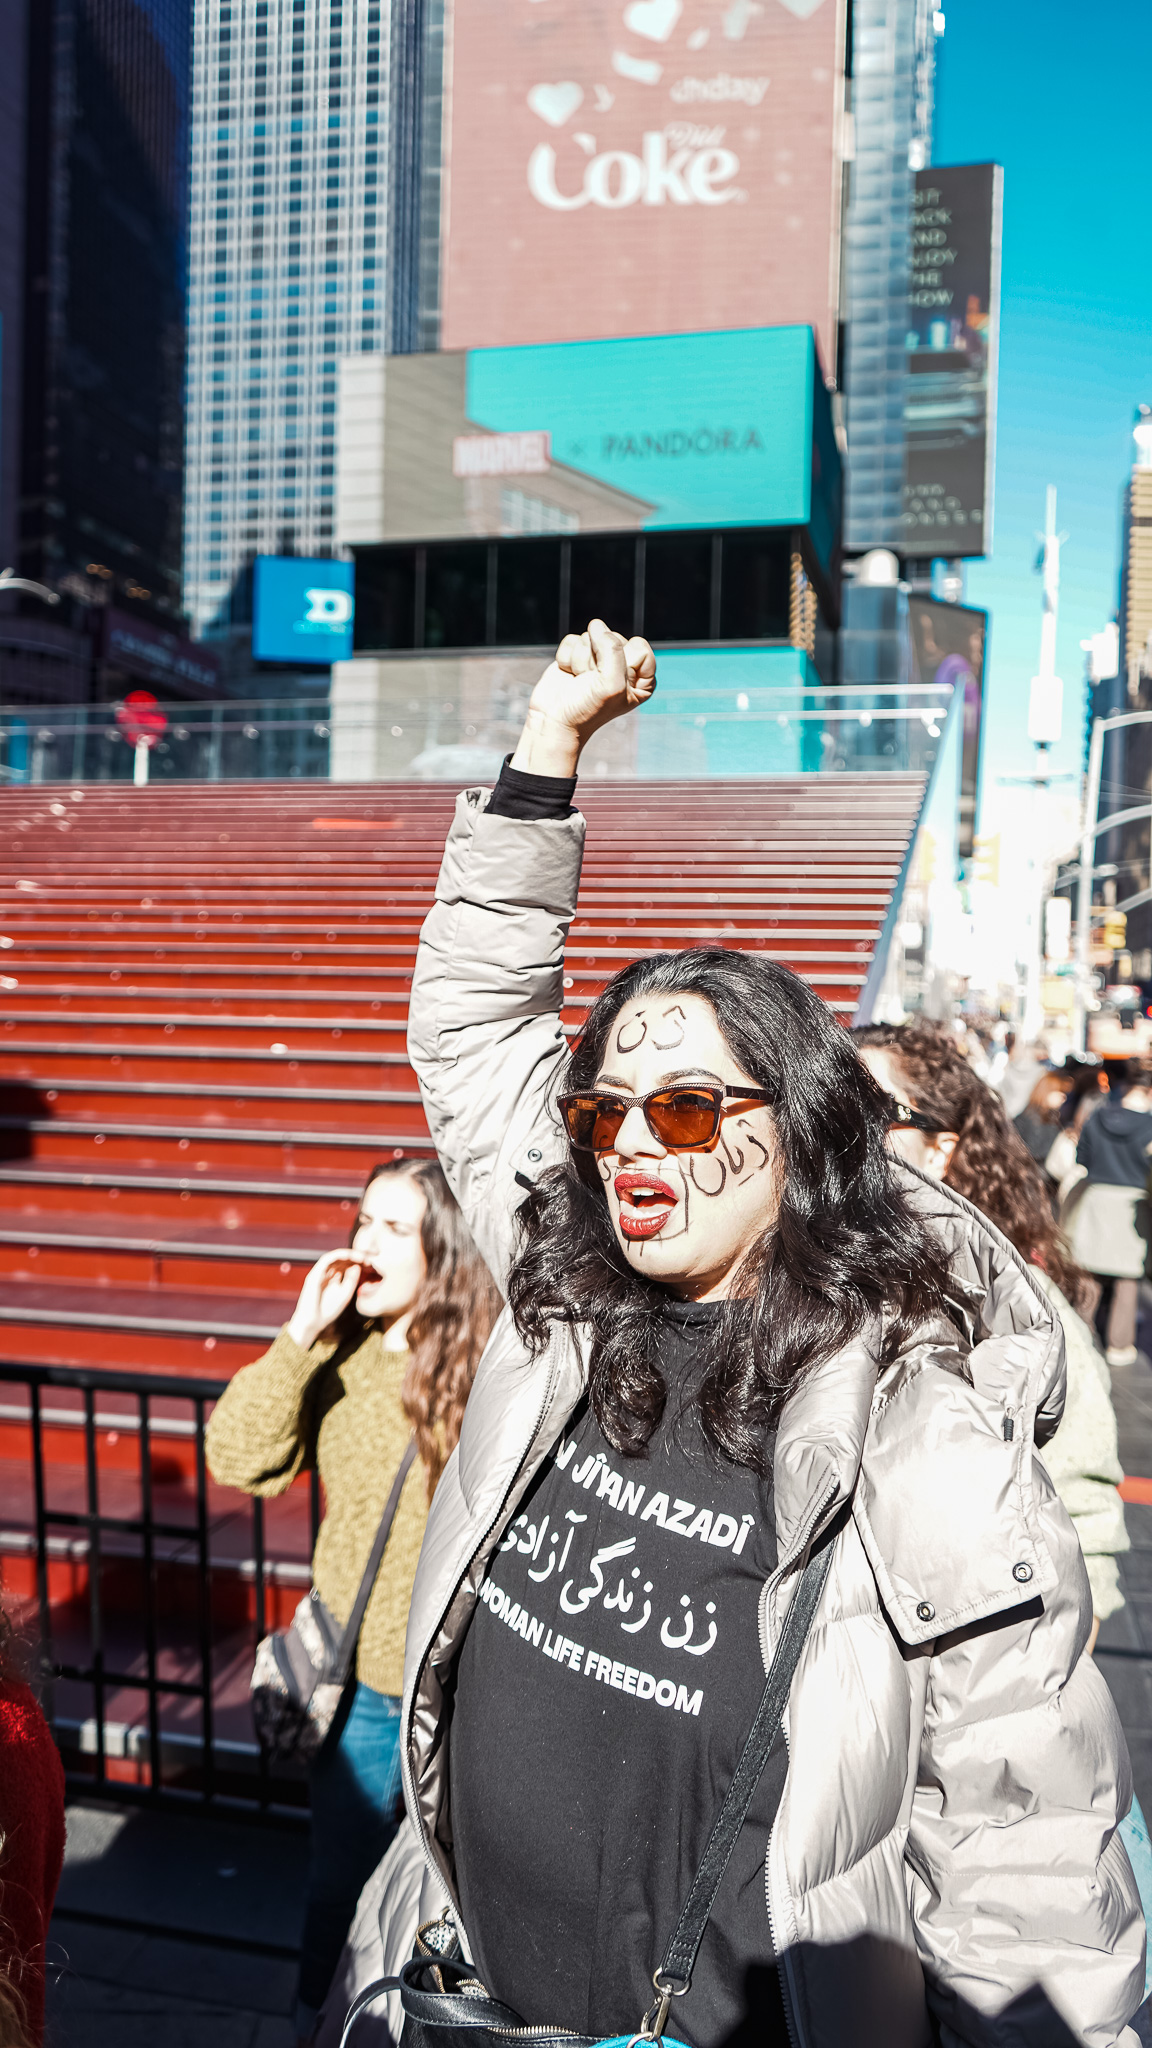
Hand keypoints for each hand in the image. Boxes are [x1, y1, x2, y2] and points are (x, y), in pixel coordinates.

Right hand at [286, 1250, 366, 1350]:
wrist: (312, 1324)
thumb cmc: (328, 1311)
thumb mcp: (345, 1294)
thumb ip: (351, 1280)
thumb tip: (358, 1265)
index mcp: (333, 1279)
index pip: (347, 1265)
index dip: (360, 1262)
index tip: (372, 1262)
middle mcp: (326, 1274)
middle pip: (343, 1259)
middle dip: (357, 1256)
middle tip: (371, 1256)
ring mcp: (320, 1273)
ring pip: (335, 1257)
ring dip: (350, 1254)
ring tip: (363, 1256)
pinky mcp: (314, 1274)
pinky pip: (327, 1260)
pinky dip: (338, 1255)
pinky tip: (350, 1256)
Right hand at [510, 619, 655, 776]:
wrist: (554, 721)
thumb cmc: (587, 709)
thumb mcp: (611, 683)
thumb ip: (612, 649)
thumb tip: (596, 624)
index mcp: (643, 678)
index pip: (639, 647)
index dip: (621, 662)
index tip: (610, 682)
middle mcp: (624, 666)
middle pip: (614, 638)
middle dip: (597, 660)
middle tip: (591, 683)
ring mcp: (600, 659)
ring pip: (592, 636)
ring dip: (581, 660)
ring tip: (580, 681)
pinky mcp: (578, 654)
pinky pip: (574, 639)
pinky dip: (567, 656)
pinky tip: (569, 674)